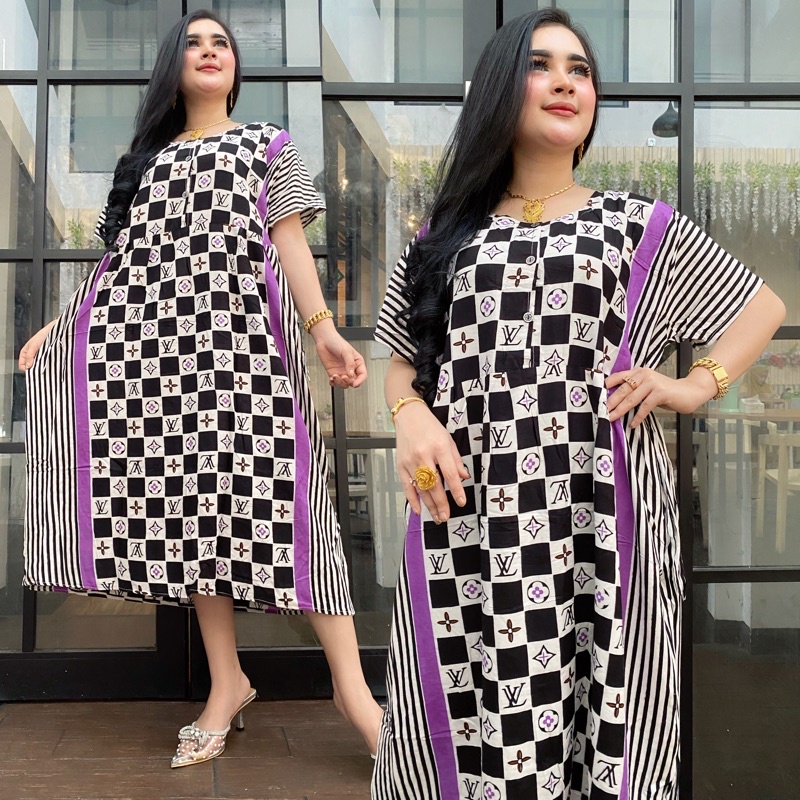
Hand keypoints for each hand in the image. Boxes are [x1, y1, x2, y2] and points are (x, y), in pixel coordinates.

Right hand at [18, 320, 56, 370]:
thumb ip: (29, 356)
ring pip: (38, 366)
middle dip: (34, 368)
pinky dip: (46, 364)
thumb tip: (28, 366)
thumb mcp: (33, 345)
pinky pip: (45, 363)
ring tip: (45, 363)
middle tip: (40, 367)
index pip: (22, 365)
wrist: (55, 331)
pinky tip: (49, 362)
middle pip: (30, 366)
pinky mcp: (46, 357)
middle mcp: (31, 355)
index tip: (32, 369)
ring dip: (41, 366)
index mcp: (25, 352)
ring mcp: (39, 356)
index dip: (26, 368)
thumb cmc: (43, 335)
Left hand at [312, 323, 366, 388]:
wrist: (324, 340)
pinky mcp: (333, 373)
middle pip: (353, 381)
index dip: (360, 381)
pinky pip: (335, 383)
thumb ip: (350, 363)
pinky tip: (331, 378)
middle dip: (348, 381)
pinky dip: (333, 383)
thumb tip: (351, 374)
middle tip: (343, 377)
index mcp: (357, 362)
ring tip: (335, 376)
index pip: (362, 375)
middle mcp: (350, 368)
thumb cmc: (336, 342)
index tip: (355, 384)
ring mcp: (342, 371)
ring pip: (344, 384)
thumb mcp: (346, 351)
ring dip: (340, 383)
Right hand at [394, 403, 468, 522]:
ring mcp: (410, 461)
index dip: (456, 490)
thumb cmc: (430, 426)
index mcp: (439, 447)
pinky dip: (412, 499)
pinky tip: (418, 510)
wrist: (408, 415)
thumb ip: (456, 460)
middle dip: (441, 503)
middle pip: (434, 484)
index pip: (450, 473)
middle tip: (446, 516)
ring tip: (437, 516)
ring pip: (421, 488)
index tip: (461, 502)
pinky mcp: (400, 465)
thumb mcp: (448, 439)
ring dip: (429, 505)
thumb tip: (464, 477)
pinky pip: (406, 486)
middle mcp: (423, 455)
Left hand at [607, 366, 716, 427]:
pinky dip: (638, 417)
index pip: (617, 377)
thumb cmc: (666, 392)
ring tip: (611, 419)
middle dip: (610, 402)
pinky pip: (645, 406)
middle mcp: (644, 374)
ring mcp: (653, 383)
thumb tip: (613, 402)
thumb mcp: (647, 388)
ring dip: (620, 410)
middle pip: (622, 390)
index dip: (605, 386)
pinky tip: (633, 424)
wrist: (689, 391)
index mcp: (638, 372)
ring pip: (631, 398)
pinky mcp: (661, 392)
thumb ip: (633, 390)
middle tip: (600, 412)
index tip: (595, 396)